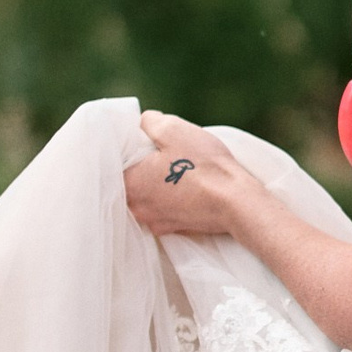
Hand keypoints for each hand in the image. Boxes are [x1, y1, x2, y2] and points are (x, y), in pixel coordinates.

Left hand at [124, 111, 250, 239]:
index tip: (146, 140)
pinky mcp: (172, 230)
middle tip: (162, 153)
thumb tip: (142, 123)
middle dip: (142, 166)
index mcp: (130, 183)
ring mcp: (153, 222)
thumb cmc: (204, 166)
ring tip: (176, 170)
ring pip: (145, 196)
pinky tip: (186, 188)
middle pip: (129, 180)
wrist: (236, 203)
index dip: (129, 147)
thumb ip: (148, 122)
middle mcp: (135, 207)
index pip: (115, 161)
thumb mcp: (173, 129)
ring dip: (156, 183)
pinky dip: (169, 198)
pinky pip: (162, 209)